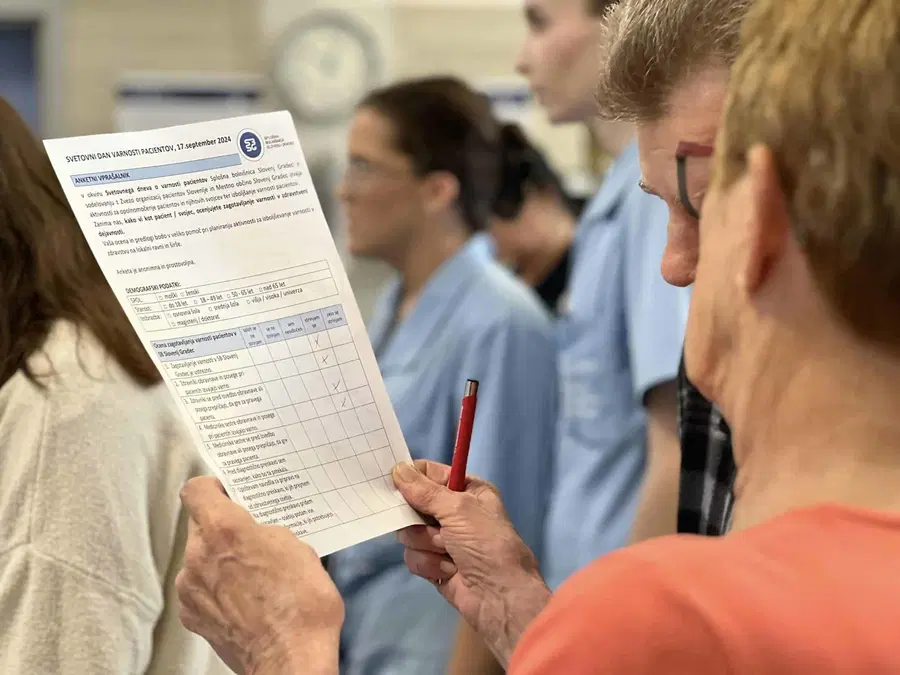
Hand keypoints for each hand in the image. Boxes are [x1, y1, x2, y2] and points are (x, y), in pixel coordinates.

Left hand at [176, 476, 342, 674]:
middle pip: (200, 526)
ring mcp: (190, 589)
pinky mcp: (192, 617)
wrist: (291, 659)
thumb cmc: (302, 602)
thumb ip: (266, 531)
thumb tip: (256, 534)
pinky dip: (217, 590)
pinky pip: (200, 590)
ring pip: (200, 559)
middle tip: (253, 539)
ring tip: (253, 577)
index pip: (196, 490)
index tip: (228, 493)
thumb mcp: (298, 546)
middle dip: (224, 530)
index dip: (213, 489)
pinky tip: (244, 601)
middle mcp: (198, 555)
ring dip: (219, 561)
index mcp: (223, 529)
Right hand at [392, 460, 550, 666]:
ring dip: (428, 543)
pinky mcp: (434, 563)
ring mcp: (443, 539)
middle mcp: (454, 512)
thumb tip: (398, 468)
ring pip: (409, 533)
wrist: (499, 595)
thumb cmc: (485, 543)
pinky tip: (449, 570)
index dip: (410, 477)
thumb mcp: (458, 509)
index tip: (391, 479)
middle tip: (432, 524)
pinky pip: (413, 556)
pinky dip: (429, 564)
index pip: (429, 473)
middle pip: (412, 504)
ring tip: (448, 551)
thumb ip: (424, 490)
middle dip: (419, 519)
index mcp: (466, 490)